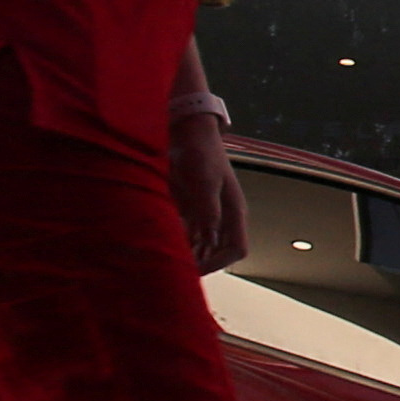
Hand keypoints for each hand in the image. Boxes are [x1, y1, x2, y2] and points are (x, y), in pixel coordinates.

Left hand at [168, 108, 245, 270]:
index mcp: (233, 210)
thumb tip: (210, 237)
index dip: (219, 262)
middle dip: (200, 263)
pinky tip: (163, 245)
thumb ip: (208, 209)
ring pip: (202, 245)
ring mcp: (206, 212)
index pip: (237, 248)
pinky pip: (188, 234)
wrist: (186, 130)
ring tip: (167, 260)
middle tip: (176, 269)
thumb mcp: (205, 179)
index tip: (196, 269)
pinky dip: (178, 242)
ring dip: (188, 255)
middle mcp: (222, 216)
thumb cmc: (200, 151)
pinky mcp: (190, 208)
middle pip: (218, 251)